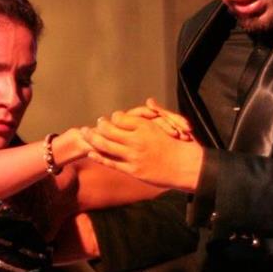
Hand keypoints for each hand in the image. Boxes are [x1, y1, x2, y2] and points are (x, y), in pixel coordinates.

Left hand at [83, 102, 203, 191]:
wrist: (188, 167)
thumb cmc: (182, 144)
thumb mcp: (172, 124)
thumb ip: (158, 111)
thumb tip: (148, 101)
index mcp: (145, 126)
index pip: (119, 118)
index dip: (113, 118)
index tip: (111, 118)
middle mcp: (136, 140)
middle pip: (108, 130)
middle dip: (99, 126)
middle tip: (94, 123)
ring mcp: (133, 156)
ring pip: (105, 146)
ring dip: (92, 139)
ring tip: (84, 134)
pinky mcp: (132, 170)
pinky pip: (111, 162)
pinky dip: (98, 156)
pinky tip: (90, 152)